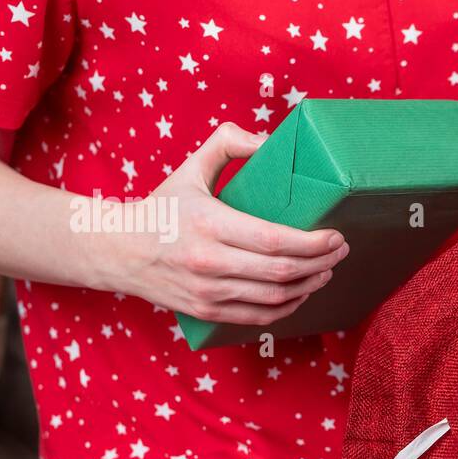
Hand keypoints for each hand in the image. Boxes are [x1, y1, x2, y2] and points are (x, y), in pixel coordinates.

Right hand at [103, 122, 348, 324]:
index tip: (335, 235)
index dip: (313, 243)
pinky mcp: (207, 312)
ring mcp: (208, 292)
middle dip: (321, 263)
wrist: (117, 250)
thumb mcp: (190, 169)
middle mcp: (209, 262)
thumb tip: (268, 141)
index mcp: (209, 224)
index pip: (274, 239)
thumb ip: (227, 144)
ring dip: (310, 286)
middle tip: (340, 251)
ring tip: (327, 271)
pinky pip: (259, 317)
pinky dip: (287, 307)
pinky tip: (302, 293)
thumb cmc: (162, 207)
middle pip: (282, 271)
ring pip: (275, 298)